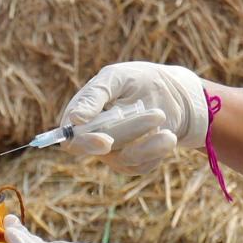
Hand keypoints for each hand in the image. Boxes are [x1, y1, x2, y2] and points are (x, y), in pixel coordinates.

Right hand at [61, 62, 207, 173]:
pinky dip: (158, 147)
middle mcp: (92, 138)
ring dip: (149, 139)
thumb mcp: (117, 77)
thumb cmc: (137, 80)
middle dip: (131, 130)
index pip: (71, 138)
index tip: (106, 141)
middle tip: (158, 115)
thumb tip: (75, 118)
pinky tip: (166, 133)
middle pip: (101, 148)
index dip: (84, 142)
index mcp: (81, 116)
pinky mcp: (132, 164)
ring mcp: (112, 154)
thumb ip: (94, 95)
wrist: (171, 95)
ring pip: (126, 157)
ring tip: (163, 115)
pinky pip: (142, 165)